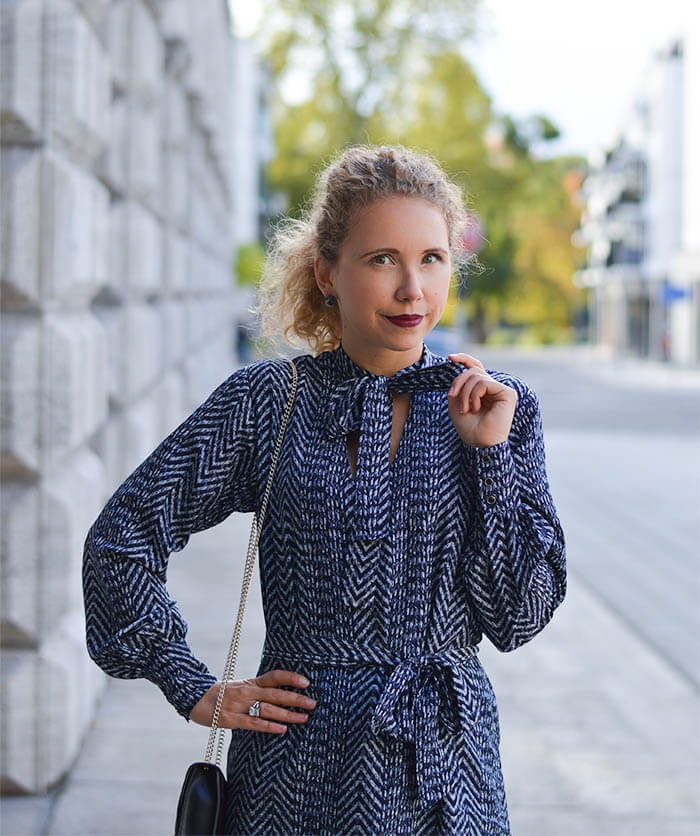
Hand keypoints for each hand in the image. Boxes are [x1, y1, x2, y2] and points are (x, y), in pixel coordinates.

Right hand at [189, 669, 316, 733]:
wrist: (195, 697)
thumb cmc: (224, 694)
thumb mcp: (243, 687)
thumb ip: (260, 689)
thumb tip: (283, 694)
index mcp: (252, 682)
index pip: (274, 676)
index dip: (290, 677)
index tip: (307, 682)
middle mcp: (248, 691)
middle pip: (276, 693)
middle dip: (296, 698)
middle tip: (313, 703)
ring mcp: (239, 705)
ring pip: (268, 709)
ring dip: (287, 714)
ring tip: (304, 718)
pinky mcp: (231, 719)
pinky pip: (252, 723)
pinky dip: (268, 726)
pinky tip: (281, 729)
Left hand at [446, 353, 516, 447]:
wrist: (479, 443)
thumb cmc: (469, 427)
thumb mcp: (456, 402)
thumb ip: (458, 385)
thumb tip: (459, 367)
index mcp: (483, 389)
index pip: (475, 367)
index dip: (464, 359)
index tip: (450, 358)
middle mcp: (494, 388)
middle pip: (473, 371)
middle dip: (459, 382)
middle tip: (453, 397)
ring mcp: (502, 390)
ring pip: (477, 376)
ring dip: (465, 392)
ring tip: (465, 409)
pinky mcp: (507, 394)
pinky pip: (484, 383)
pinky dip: (474, 394)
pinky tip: (475, 407)